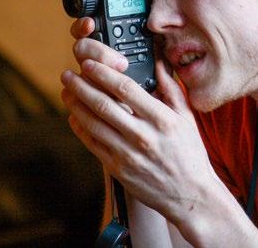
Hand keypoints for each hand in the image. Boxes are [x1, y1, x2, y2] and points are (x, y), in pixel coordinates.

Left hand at [60, 26, 217, 228]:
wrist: (189, 194)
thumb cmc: (190, 152)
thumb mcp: (187, 117)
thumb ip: (171, 88)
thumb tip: (159, 63)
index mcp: (161, 118)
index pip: (125, 89)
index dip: (104, 73)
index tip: (90, 64)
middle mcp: (142, 135)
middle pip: (103, 104)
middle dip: (81, 86)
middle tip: (69, 75)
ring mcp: (128, 154)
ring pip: (93, 124)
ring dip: (76, 105)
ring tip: (67, 91)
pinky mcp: (118, 169)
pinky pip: (93, 144)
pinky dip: (80, 128)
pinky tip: (74, 116)